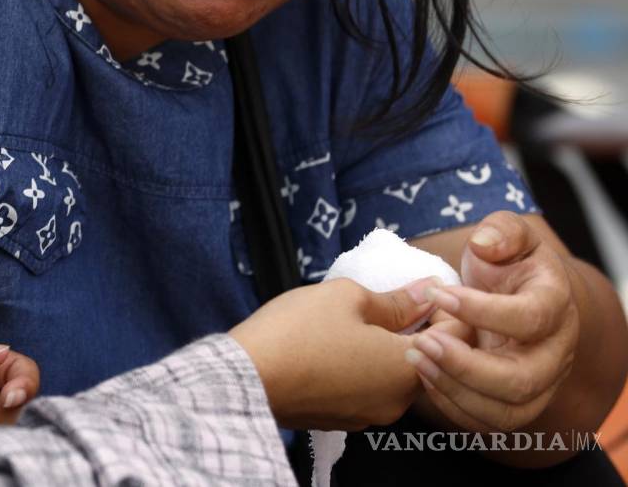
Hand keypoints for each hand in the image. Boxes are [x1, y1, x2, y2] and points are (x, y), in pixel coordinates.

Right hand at [229, 276, 445, 429]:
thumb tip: (428, 292)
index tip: (427, 287)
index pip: (460, 337)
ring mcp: (370, 414)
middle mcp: (398, 401)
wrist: (246, 378)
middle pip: (432, 360)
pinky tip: (339, 344)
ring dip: (390, 348)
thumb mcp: (347, 297)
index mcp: (408, 368)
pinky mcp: (344, 419)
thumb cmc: (297, 332)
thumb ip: (396, 299)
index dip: (450, 307)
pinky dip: (366, 366)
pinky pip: (370, 388)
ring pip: (397, 375)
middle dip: (420, 328)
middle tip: (394, 298)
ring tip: (361, 318)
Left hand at [407, 211, 579, 432]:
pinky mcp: (515, 405)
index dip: (481, 310)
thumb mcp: (508, 234)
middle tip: (420, 341)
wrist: (516, 296)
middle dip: (465, 366)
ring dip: (454, 390)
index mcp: (554, 307)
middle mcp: (554, 354)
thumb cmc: (507, 264)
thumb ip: (502, 230)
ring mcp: (537, 385)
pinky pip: (488, 424)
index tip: (436, 293)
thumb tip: (485, 243)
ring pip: (506, 412)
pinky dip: (453, 407)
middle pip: (520, 379)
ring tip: (414, 359)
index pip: (529, 319)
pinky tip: (424, 377)